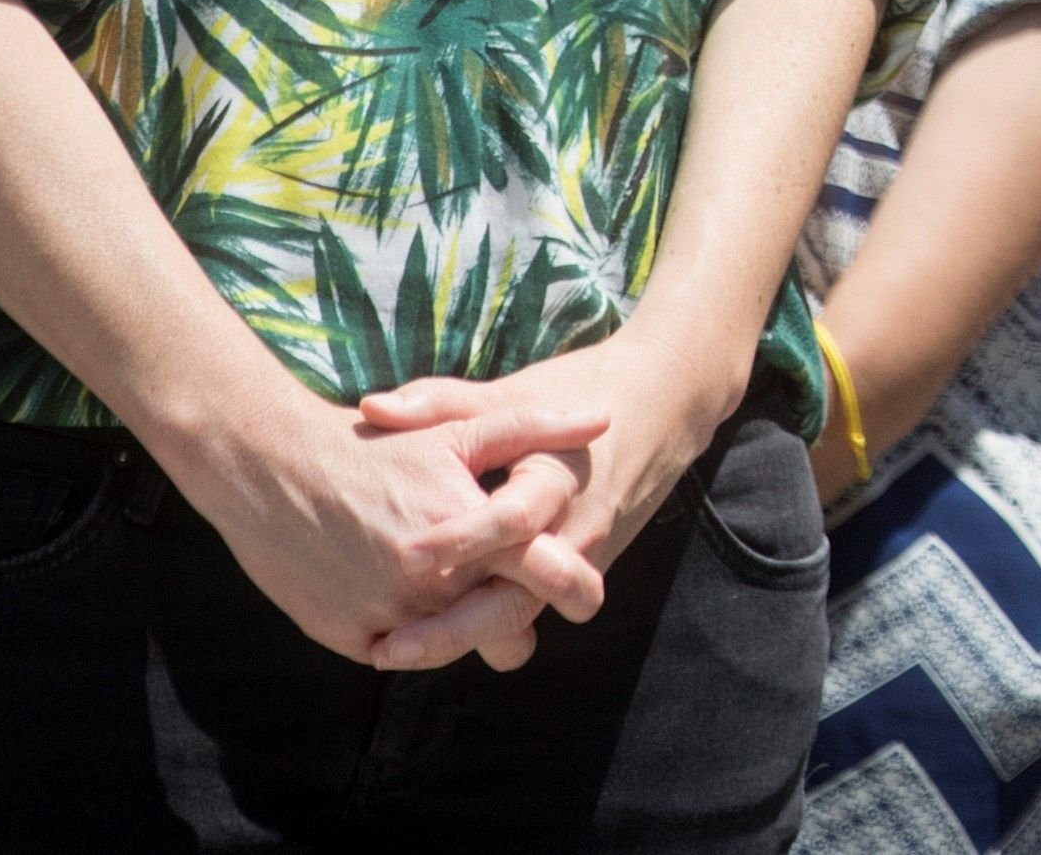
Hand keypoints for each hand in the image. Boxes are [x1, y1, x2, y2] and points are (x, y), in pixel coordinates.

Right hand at [156, 370, 614, 673]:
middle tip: (518, 603)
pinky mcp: (345, 638)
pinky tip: (407, 601)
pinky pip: (396, 652)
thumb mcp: (459, 427)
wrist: (271, 466)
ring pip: (448, 645)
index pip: (542, 576)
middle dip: (512, 617)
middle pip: (498, 626)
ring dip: (457, 626)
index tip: (582, 593)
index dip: (570, 585)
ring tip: (460, 595)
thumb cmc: (375, 444)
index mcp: (468, 532)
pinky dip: (406, 635)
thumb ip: (535, 428)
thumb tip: (603, 421)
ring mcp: (385, 616)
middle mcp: (429, 584)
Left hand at [353, 318, 749, 669]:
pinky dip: (482, 627)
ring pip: (522, 619)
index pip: (514, 520)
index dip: (462, 539)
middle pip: (519, 600)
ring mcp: (580, 558)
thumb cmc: (583, 389)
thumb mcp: (517, 393)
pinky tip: (426, 634)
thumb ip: (445, 403)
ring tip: (389, 650)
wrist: (667, 403)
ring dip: (461, 640)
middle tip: (386, 648)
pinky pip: (527, 609)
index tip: (407, 558)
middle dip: (453, 631)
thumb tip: (373, 408)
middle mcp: (575, 529)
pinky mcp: (578, 571)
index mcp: (560, 477)